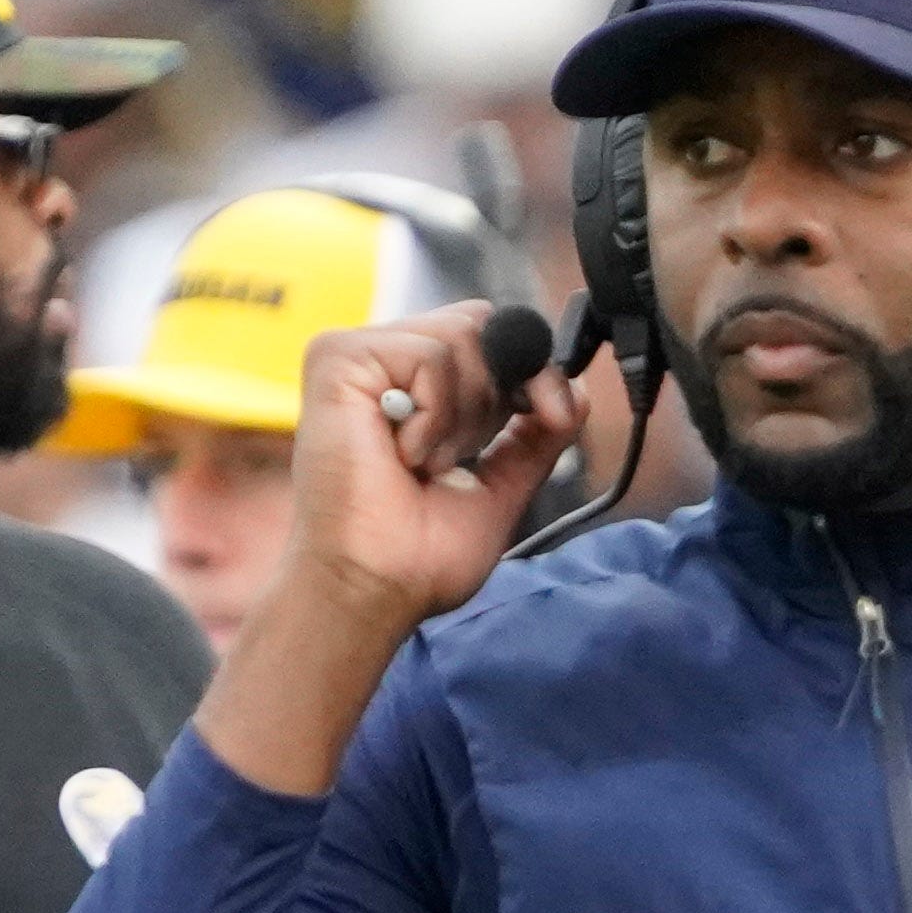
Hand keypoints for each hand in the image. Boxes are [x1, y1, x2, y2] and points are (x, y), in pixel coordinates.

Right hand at [284, 308, 582, 639]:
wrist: (373, 589)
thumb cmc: (415, 558)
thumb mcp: (501, 487)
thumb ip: (535, 436)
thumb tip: (574, 391)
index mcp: (414, 389)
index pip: (492, 336)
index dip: (534, 369)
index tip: (551, 414)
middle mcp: (385, 365)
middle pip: (484, 323)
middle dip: (500, 395)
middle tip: (461, 456)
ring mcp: (358, 357)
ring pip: (464, 333)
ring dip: (464, 417)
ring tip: (421, 463)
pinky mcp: (337, 360)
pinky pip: (430, 354)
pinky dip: (436, 416)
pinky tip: (403, 455)